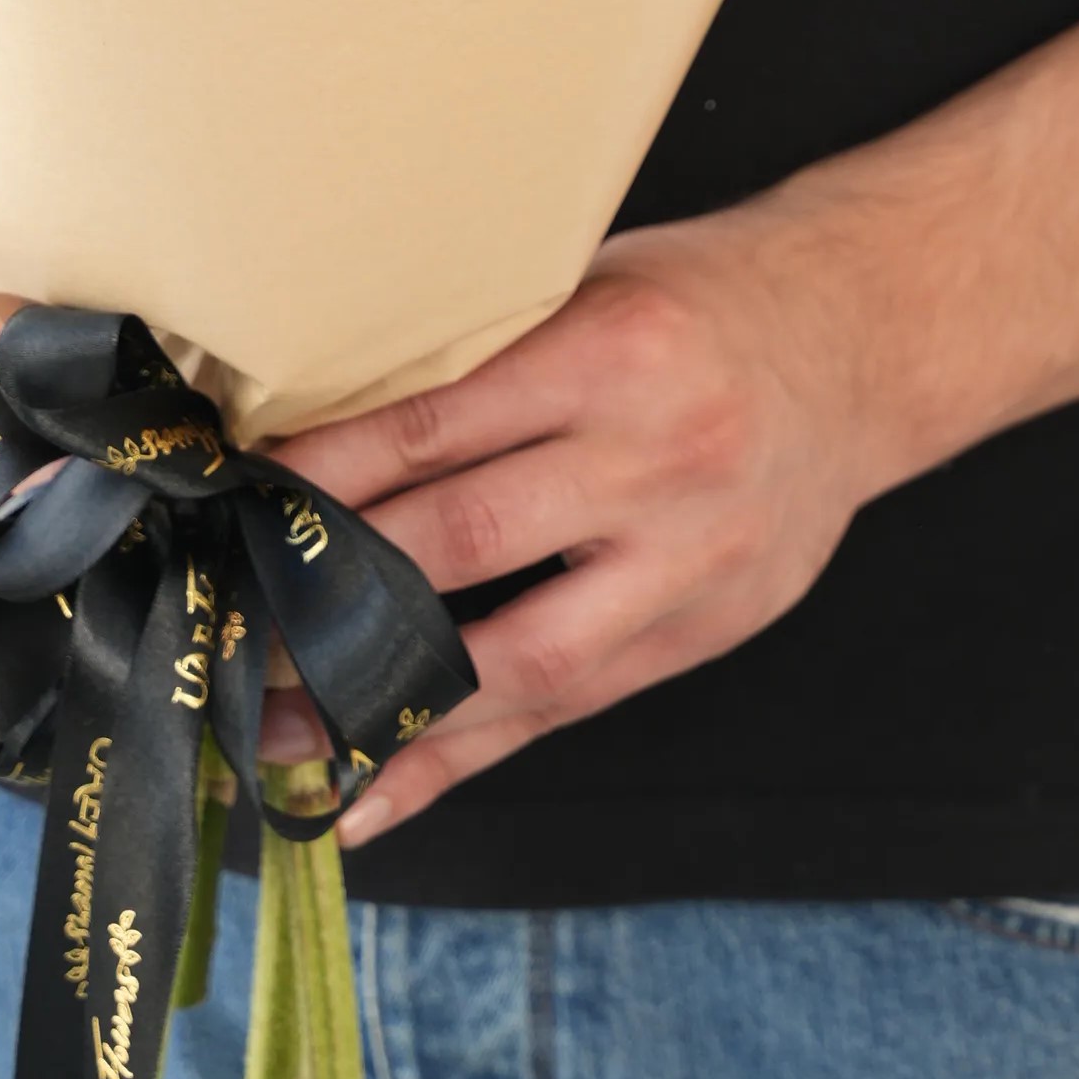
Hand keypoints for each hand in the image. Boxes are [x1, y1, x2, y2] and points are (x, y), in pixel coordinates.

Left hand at [265, 206, 891, 844]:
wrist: (859, 342)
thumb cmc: (699, 299)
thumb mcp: (593, 280)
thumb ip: (483, 345)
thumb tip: (318, 398)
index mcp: (613, 350)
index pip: (435, 424)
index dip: (324, 470)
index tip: (232, 499)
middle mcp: (655, 458)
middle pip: (459, 542)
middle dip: (328, 589)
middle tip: (219, 616)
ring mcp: (686, 560)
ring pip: (512, 654)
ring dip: (380, 700)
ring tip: (266, 727)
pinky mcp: (700, 631)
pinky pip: (564, 710)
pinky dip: (460, 761)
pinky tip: (369, 798)